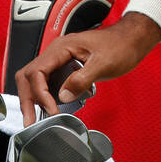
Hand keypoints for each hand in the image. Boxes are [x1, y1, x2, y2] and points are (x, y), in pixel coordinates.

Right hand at [15, 12, 160, 125]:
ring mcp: (59, 59)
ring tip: (36, 119)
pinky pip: (47, 81)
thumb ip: (82, 79)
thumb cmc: (120, 46)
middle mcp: (56, 52)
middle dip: (28, 99)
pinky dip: (45, 95)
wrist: (132, 40)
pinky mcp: (65, 66)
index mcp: (62, 47)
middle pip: (29, 76)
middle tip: (30, 122)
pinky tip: (50, 108)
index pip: (37, 71)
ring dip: (33, 99)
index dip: (40, 93)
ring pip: (35, 79)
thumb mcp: (103, 64)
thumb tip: (63, 96)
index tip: (51, 110)